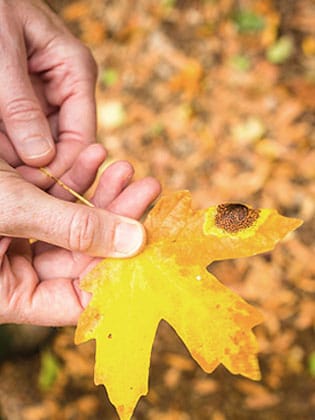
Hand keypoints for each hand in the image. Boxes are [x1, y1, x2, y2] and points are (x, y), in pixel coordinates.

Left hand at [0, 0, 97, 186]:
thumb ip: (20, 107)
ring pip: (42, 143)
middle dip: (40, 164)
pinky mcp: (26, 100)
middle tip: (16, 181)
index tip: (37, 183)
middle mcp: (67, 87)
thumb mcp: (1, 55)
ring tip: (5, 165)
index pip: (82, 135)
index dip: (64, 166)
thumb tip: (41, 159)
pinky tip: (1, 150)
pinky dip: (9, 146)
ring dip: (21, 158)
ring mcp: (47, 95)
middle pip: (64, 144)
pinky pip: (23, 132)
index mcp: (75, 72)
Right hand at [0, 156, 160, 325]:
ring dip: (99, 191)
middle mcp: (15, 271)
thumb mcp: (14, 210)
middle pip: (82, 252)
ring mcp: (18, 239)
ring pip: (72, 221)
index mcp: (7, 295)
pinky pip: (52, 197)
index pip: (77, 300)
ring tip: (126, 168)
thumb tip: (136, 240)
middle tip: (148, 189)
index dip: (117, 277)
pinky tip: (95, 154)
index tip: (148, 246)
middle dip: (116, 216)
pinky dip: (73, 175)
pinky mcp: (18, 209)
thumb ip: (75, 228)